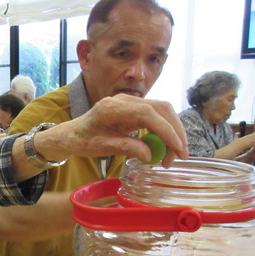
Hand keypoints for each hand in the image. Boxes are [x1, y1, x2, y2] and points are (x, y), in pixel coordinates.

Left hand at [30, 95, 187, 167]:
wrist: (73, 133)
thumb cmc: (84, 140)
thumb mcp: (101, 148)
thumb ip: (125, 148)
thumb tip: (150, 155)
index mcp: (112, 107)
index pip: (147, 113)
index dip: (165, 130)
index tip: (176, 149)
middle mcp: (124, 100)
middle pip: (161, 108)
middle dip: (176, 131)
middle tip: (181, 156)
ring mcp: (131, 102)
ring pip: (163, 110)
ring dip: (174, 131)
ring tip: (174, 156)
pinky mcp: (135, 108)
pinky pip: (157, 115)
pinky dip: (166, 130)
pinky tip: (166, 147)